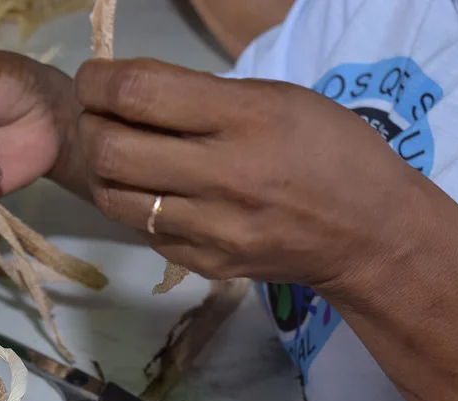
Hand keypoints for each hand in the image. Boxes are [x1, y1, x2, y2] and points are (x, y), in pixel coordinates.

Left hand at [75, 58, 423, 296]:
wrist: (367, 232)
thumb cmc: (326, 151)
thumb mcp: (277, 100)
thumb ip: (204, 97)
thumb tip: (132, 93)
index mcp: (246, 118)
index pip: (138, 94)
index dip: (98, 82)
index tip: (94, 80)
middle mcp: (224, 176)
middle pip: (112, 150)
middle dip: (90, 126)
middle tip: (97, 118)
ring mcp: (212, 228)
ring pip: (114, 198)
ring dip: (103, 171)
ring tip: (119, 156)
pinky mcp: (205, 263)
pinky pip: (143, 231)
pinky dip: (136, 206)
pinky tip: (154, 192)